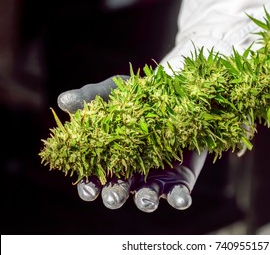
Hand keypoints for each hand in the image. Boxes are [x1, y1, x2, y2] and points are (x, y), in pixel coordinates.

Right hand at [57, 76, 205, 211]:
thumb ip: (91, 97)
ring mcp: (155, 177)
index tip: (88, 188)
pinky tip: (182, 201)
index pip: (93, 179)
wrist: (176, 94)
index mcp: (109, 158)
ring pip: (146, 196)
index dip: (89, 187)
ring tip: (146, 199)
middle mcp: (131, 172)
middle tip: (114, 196)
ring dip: (145, 201)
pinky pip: (179, 193)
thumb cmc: (138, 96)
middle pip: (118, 191)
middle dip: (114, 196)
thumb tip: (63, 101)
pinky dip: (179, 199)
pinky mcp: (180, 178)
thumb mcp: (115, 92)